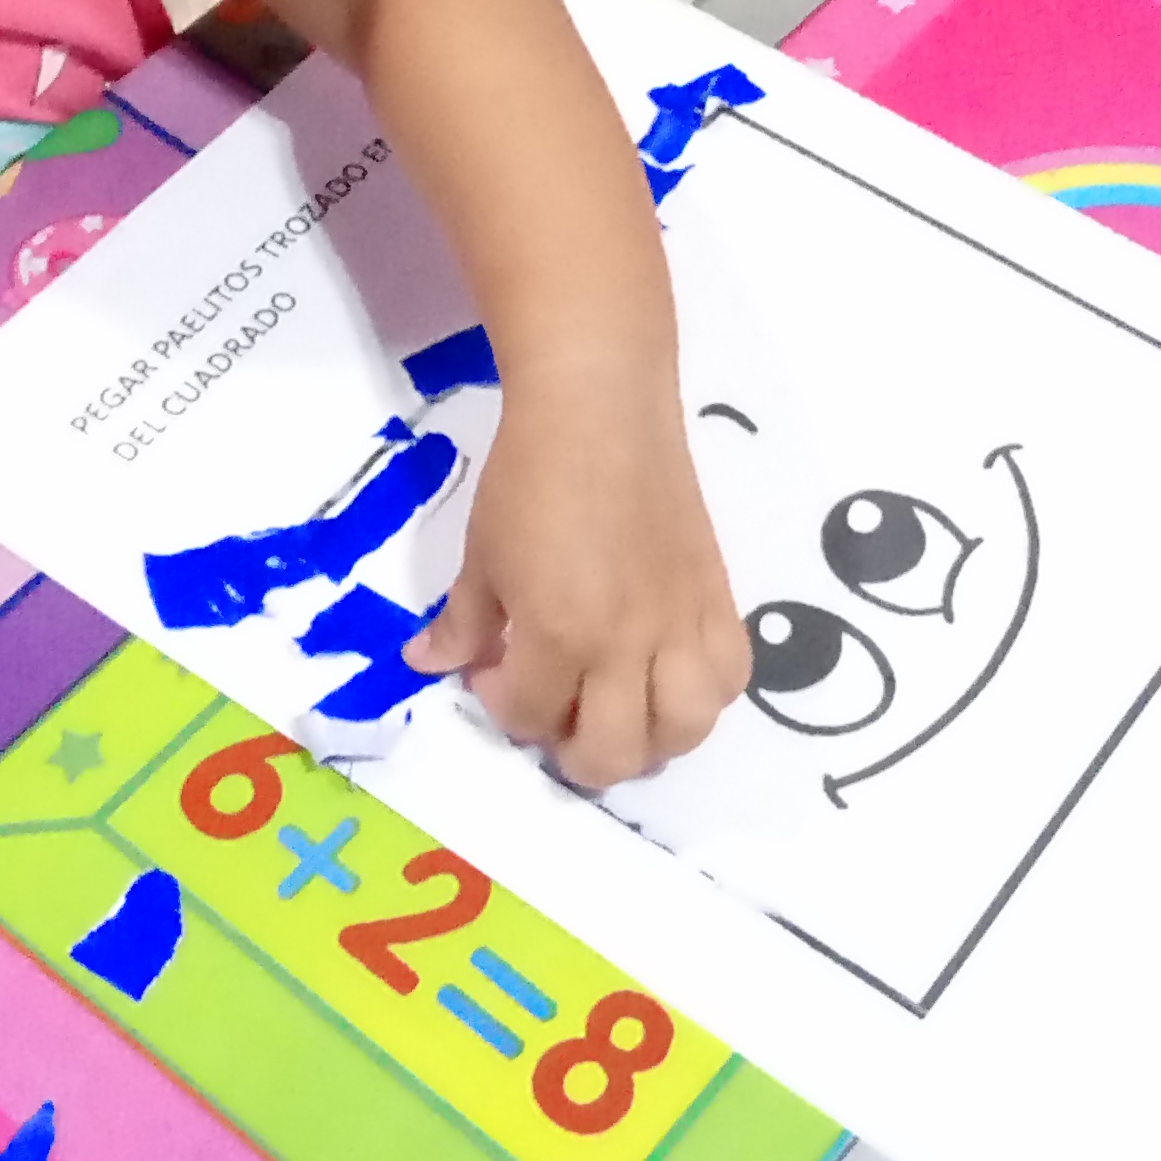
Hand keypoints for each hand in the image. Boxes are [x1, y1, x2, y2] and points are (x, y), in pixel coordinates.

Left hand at [406, 376, 748, 785]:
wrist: (599, 408)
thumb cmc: (528, 476)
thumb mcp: (480, 554)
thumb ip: (461, 622)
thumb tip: (430, 663)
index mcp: (560, 632)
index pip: (532, 718)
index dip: (502, 705)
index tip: (493, 668)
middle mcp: (628, 643)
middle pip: (616, 752)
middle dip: (574, 751)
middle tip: (555, 709)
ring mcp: (681, 623)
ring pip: (685, 728)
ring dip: (647, 736)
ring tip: (620, 706)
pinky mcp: (717, 596)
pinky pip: (731, 675)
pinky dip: (701, 692)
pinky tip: (669, 672)